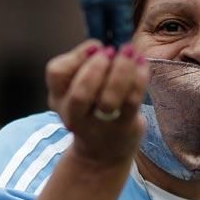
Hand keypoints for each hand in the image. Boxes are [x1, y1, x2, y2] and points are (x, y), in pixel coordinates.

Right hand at [45, 41, 148, 167]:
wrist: (101, 155)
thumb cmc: (91, 110)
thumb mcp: (76, 89)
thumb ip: (83, 65)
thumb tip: (101, 44)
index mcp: (58, 99)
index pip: (56, 74)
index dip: (76, 56)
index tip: (95, 45)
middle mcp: (74, 115)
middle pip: (79, 93)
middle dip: (96, 67)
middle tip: (111, 50)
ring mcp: (99, 124)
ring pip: (108, 99)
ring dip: (121, 71)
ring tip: (131, 53)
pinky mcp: (123, 127)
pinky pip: (132, 101)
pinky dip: (139, 79)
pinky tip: (143, 64)